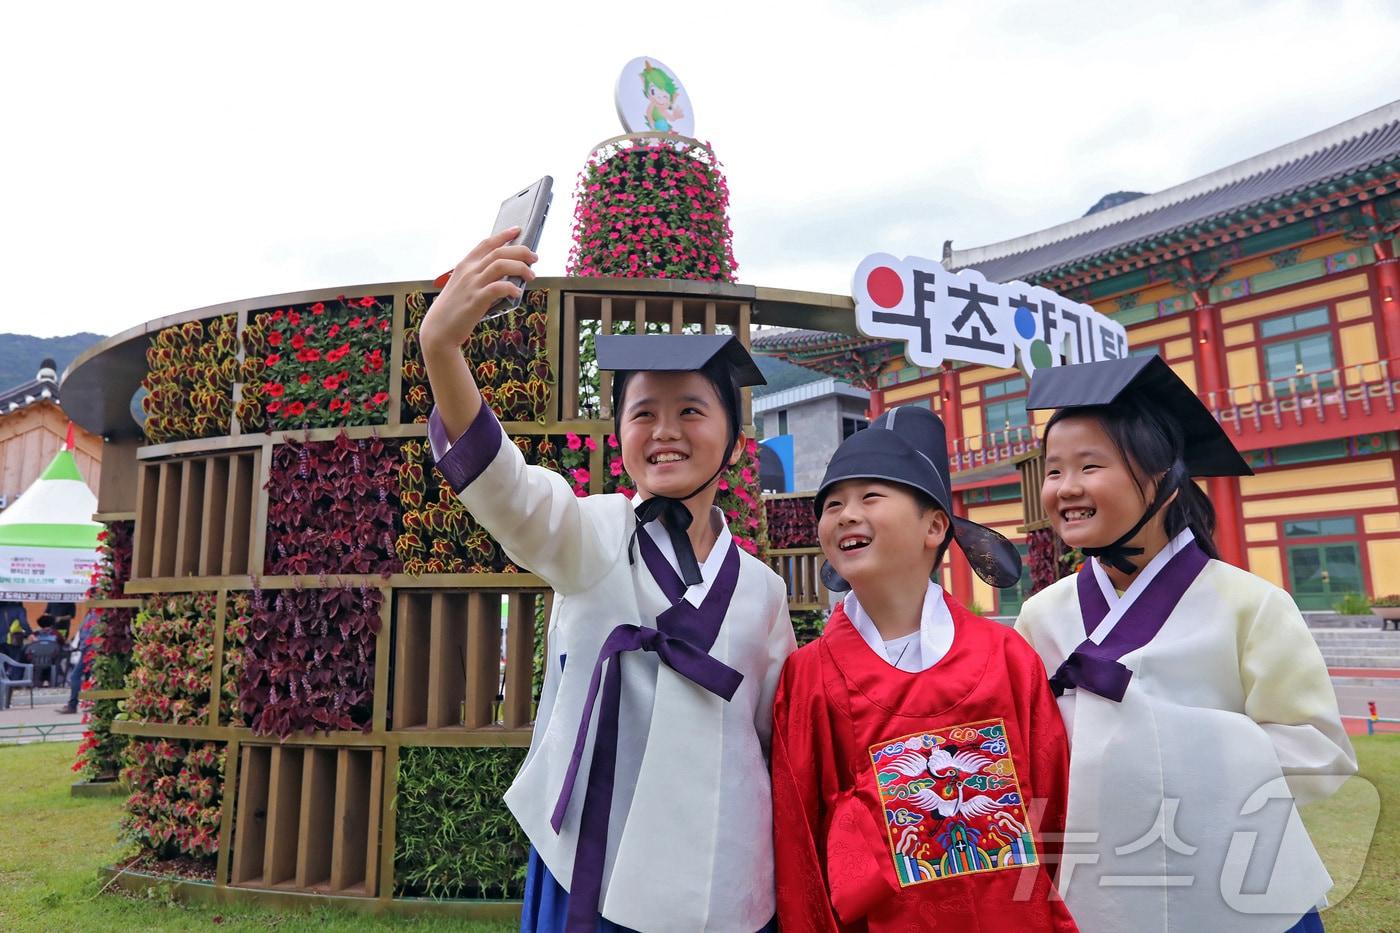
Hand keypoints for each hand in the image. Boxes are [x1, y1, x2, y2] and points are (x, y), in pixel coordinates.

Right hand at [420, 228, 537, 354]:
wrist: (438, 331)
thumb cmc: (452, 310)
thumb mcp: (462, 286)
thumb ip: (478, 277)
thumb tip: (505, 275)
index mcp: (465, 265)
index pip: (486, 244)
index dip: (503, 235)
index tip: (517, 230)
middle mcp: (469, 271)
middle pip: (499, 252)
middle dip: (521, 251)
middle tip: (534, 258)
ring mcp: (472, 285)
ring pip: (501, 265)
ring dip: (520, 267)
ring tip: (531, 276)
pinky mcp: (476, 300)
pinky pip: (498, 287)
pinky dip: (511, 288)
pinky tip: (517, 293)